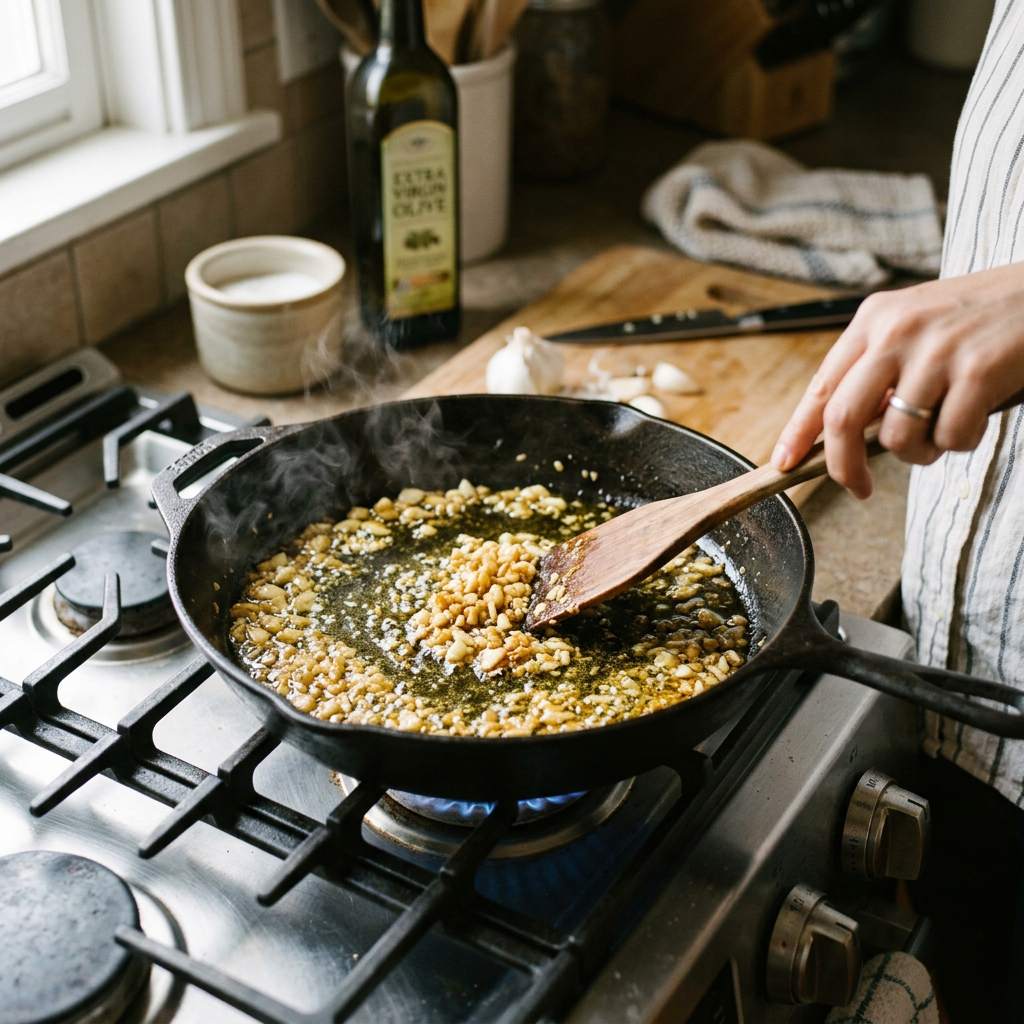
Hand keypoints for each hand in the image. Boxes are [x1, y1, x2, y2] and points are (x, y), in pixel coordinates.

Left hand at [770, 262, 1023, 497]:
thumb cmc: (982, 315)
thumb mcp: (917, 326)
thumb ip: (880, 369)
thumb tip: (847, 432)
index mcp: (874, 319)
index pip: (821, 386)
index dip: (797, 432)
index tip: (783, 463)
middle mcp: (896, 331)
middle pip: (842, 418)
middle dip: (843, 465)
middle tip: (858, 488)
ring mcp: (937, 349)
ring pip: (898, 436)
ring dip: (920, 453)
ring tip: (945, 430)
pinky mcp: (977, 370)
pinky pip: (949, 437)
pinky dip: (960, 443)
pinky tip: (977, 417)